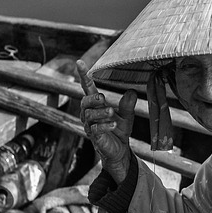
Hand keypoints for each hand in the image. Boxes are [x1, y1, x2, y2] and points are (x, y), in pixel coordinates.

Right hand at [78, 60, 136, 182]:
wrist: (120, 150)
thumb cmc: (120, 130)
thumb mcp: (127, 115)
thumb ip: (127, 104)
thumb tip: (131, 91)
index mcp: (96, 104)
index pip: (87, 87)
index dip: (84, 75)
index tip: (79, 62)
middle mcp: (89, 114)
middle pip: (84, 101)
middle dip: (92, 98)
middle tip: (102, 97)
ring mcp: (89, 126)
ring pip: (89, 115)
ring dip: (100, 112)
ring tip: (111, 112)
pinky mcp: (94, 137)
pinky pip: (95, 129)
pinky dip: (104, 125)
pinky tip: (113, 124)